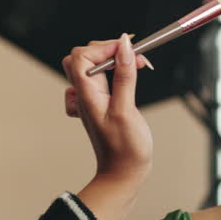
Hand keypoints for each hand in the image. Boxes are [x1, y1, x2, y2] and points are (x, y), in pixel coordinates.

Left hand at [62, 34, 154, 185]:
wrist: (123, 173)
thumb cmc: (125, 148)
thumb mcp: (126, 109)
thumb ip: (124, 76)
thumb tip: (124, 46)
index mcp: (87, 94)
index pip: (82, 56)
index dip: (104, 47)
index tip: (128, 49)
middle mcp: (85, 94)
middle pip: (85, 56)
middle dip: (111, 50)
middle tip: (136, 58)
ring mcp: (91, 99)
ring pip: (94, 66)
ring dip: (116, 60)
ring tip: (138, 66)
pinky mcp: (101, 104)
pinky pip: (100, 79)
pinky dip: (114, 73)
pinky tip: (126, 80)